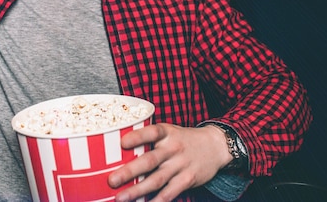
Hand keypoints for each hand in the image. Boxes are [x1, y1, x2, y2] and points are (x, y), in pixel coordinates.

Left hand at [108, 124, 231, 201]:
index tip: (122, 143)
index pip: (151, 132)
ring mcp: (181, 165)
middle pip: (149, 160)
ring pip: (156, 180)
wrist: (215, 146)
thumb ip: (149, 138)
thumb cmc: (183, 139)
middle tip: (111, 180)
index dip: (137, 137)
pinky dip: (157, 201)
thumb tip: (118, 147)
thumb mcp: (169, 131)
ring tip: (121, 197)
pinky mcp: (188, 179)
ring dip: (137, 190)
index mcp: (166, 133)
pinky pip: (170, 193)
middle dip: (129, 171)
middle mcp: (173, 148)